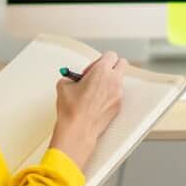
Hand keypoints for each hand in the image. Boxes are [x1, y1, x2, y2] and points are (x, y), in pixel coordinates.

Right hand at [50, 52, 126, 170]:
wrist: (78, 130)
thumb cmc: (72, 110)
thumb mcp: (64, 86)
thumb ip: (71, 77)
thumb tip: (72, 79)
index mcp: (101, 71)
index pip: (110, 55)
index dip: (99, 60)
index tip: (91, 69)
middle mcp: (114, 80)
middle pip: (122, 63)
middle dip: (112, 66)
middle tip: (99, 74)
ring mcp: (118, 94)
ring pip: (120, 80)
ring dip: (111, 81)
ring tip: (96, 91)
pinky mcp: (119, 106)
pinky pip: (118, 94)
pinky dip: (110, 95)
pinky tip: (97, 102)